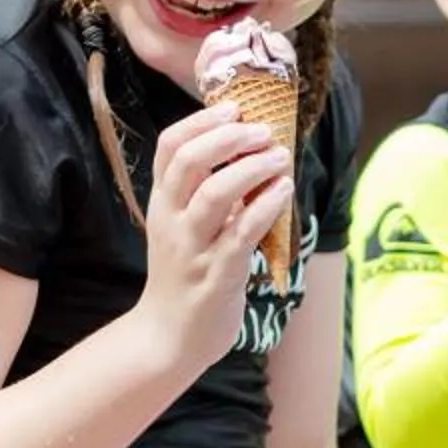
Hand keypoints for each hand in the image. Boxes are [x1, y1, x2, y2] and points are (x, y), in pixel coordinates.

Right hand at [136, 107, 292, 377]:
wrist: (169, 338)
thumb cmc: (185, 276)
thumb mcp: (182, 227)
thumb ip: (204, 192)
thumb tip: (247, 151)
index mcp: (162, 203)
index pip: (169, 146)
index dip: (201, 120)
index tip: (233, 109)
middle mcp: (172, 220)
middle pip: (189, 160)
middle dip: (228, 137)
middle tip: (262, 130)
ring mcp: (193, 247)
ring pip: (215, 193)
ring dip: (252, 168)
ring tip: (279, 156)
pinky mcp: (217, 275)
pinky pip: (242, 232)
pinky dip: (266, 205)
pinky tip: (284, 190)